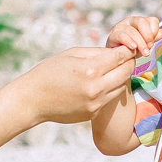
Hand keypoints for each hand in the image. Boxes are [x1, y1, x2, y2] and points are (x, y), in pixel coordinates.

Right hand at [12, 44, 135, 124]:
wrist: (33, 100)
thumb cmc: (49, 72)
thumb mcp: (71, 54)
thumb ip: (96, 52)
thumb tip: (117, 51)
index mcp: (90, 69)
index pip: (119, 57)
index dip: (127, 51)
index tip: (128, 47)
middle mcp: (96, 88)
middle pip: (126, 72)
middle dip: (128, 63)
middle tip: (126, 58)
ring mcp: (96, 103)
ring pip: (121, 87)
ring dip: (120, 77)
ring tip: (112, 70)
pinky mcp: (93, 113)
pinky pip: (109, 98)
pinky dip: (108, 90)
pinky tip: (99, 84)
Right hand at [105, 14, 161, 56]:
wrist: (116, 56)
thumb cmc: (131, 48)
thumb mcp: (145, 43)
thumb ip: (153, 38)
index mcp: (141, 22)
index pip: (152, 20)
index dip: (155, 30)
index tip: (153, 42)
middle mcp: (131, 21)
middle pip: (141, 22)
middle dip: (147, 36)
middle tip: (149, 47)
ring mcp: (121, 27)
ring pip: (132, 30)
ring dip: (140, 42)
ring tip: (144, 52)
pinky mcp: (113, 35)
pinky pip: (121, 36)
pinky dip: (128, 41)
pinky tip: (133, 48)